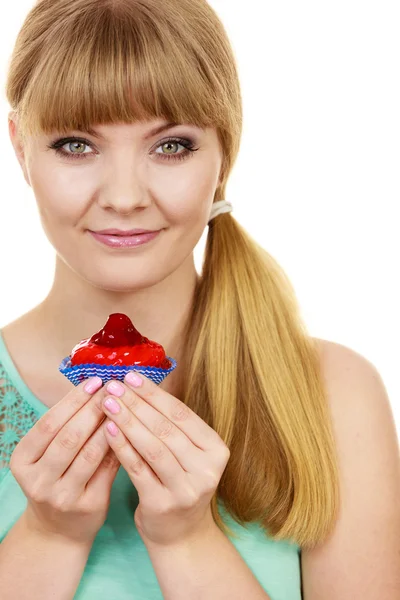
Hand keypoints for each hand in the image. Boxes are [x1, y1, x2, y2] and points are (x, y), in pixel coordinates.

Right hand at [9, 377, 119, 545]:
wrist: (57, 531)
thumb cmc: (56, 479)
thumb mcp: (46, 456)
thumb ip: (66, 427)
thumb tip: (96, 387)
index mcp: (23, 461)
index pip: (49, 423)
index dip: (73, 400)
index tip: (94, 381)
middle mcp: (38, 481)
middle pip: (69, 437)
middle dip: (94, 409)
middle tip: (114, 388)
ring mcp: (62, 496)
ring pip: (91, 453)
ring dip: (110, 425)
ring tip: (125, 405)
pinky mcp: (88, 506)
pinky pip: (108, 469)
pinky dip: (120, 446)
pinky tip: (131, 430)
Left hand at [100, 371, 230, 547]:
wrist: (180, 535)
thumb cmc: (178, 482)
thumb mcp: (187, 454)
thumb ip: (171, 425)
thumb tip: (139, 384)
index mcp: (216, 450)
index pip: (182, 414)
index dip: (154, 394)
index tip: (131, 376)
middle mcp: (206, 469)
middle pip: (166, 429)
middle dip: (137, 404)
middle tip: (113, 385)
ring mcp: (186, 489)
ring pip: (152, 447)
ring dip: (127, 421)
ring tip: (107, 403)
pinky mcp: (163, 504)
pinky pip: (137, 469)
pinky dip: (121, 446)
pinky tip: (107, 429)